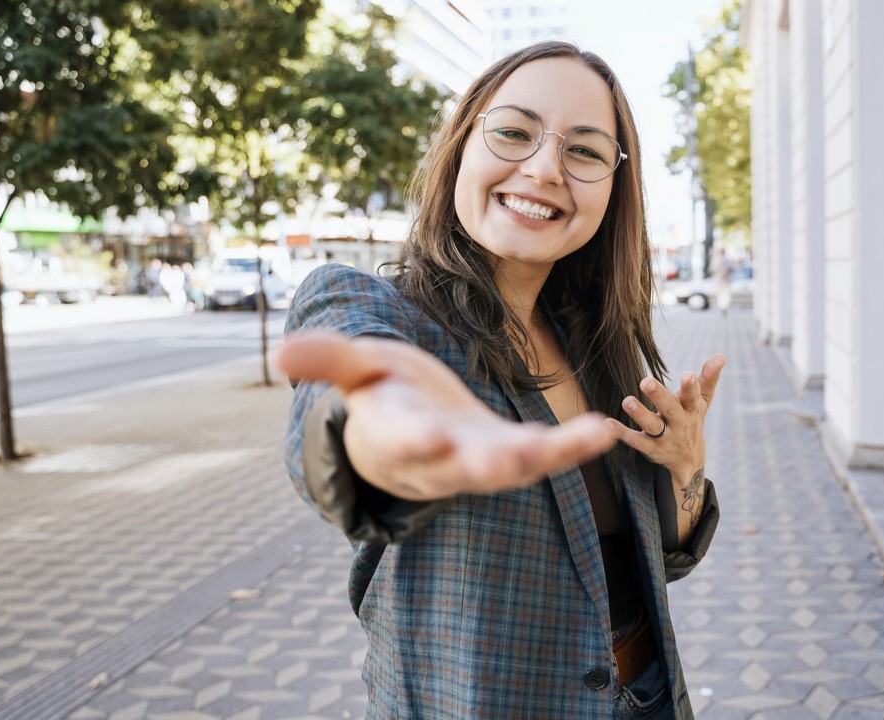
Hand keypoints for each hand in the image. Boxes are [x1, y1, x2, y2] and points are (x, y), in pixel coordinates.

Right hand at [276, 331, 615, 500]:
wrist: (413, 433)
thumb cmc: (383, 394)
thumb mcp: (357, 370)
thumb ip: (328, 360)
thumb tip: (278, 354)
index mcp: (396, 436)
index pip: (403, 441)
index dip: (415, 440)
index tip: (429, 436)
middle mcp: (440, 459)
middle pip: (462, 466)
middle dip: (485, 461)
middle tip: (508, 457)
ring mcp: (480, 461)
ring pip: (512, 467)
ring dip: (546, 456)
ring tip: (585, 438)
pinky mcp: (513, 455)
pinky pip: (546, 455)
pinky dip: (575, 445)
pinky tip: (605, 429)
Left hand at [604, 354, 726, 483]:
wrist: (689, 461)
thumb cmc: (693, 420)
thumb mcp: (703, 402)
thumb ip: (708, 379)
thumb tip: (721, 356)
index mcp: (692, 410)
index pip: (693, 397)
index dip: (691, 387)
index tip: (688, 375)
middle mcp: (679, 424)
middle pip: (670, 409)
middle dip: (659, 396)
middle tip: (645, 381)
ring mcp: (665, 438)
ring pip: (652, 426)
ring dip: (639, 414)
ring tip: (627, 401)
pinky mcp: (651, 449)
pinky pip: (636, 441)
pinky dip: (622, 433)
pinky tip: (609, 423)